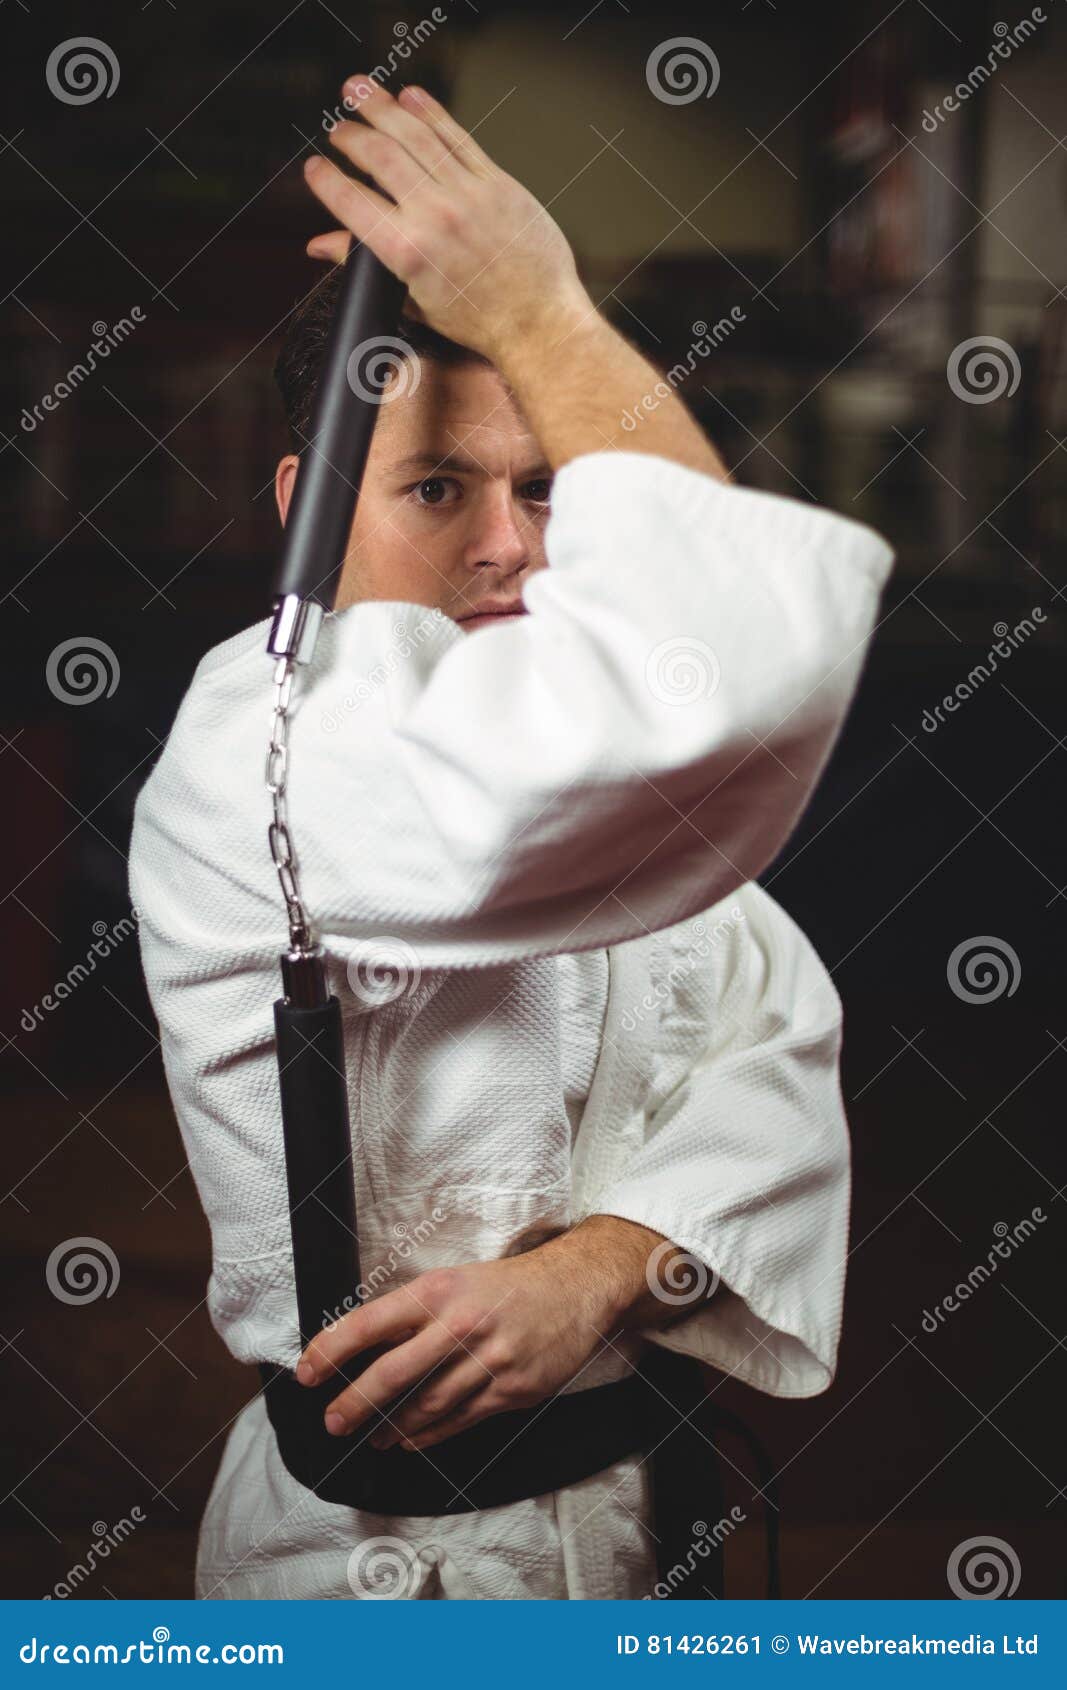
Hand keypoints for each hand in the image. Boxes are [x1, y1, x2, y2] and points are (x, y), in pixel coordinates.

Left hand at [294, 1215, 690, 1451]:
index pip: (371, 1323)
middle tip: (332, 1421)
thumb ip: (414, 1312)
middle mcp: (460, 1326)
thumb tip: (363, 1347)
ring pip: (425, 1405)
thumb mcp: (456, 1281)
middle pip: (393, 1374)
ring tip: (368, 1437)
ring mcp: (487, 1362)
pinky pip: (459, 1419)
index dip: (333, 1350)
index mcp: (439, 1292)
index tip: (307, 1373)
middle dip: (354, 1403)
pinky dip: (428, 1434)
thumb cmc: (506, 1285)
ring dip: (389, 1427)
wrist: (575, 1289)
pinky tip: (408, 1440)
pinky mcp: (511, 1390)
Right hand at [302, 75, 589, 361]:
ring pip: (415, 135)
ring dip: (381, 107)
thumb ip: (364, 266)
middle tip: (337, 128)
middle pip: (379, 156)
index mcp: (407, 252)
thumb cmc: (480, 320)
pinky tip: (411, 97)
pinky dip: (431, 112)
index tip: (314, 167)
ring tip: (359, 90)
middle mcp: (435, 216)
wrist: (537, 322)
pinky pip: (458, 137)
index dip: (326, 180)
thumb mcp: (413, 301)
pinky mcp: (497, 183)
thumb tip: (320, 246)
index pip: (351, 202)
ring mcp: (468, 195)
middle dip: (350, 135)